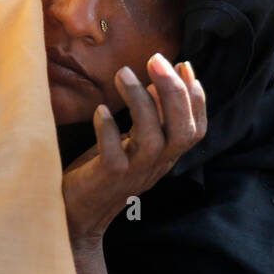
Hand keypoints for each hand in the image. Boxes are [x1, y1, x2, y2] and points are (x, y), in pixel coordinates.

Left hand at [62, 54, 206, 251]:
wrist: (76, 214)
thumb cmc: (103, 169)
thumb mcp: (133, 140)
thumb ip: (151, 116)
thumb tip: (161, 80)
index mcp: (166, 155)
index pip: (196, 130)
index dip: (197, 98)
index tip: (184, 65)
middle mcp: (156, 165)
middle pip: (182, 132)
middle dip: (174, 92)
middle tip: (156, 59)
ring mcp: (133, 173)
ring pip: (152, 139)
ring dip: (140, 102)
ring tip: (123, 73)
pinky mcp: (108, 179)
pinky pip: (115, 155)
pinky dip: (109, 129)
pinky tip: (100, 110)